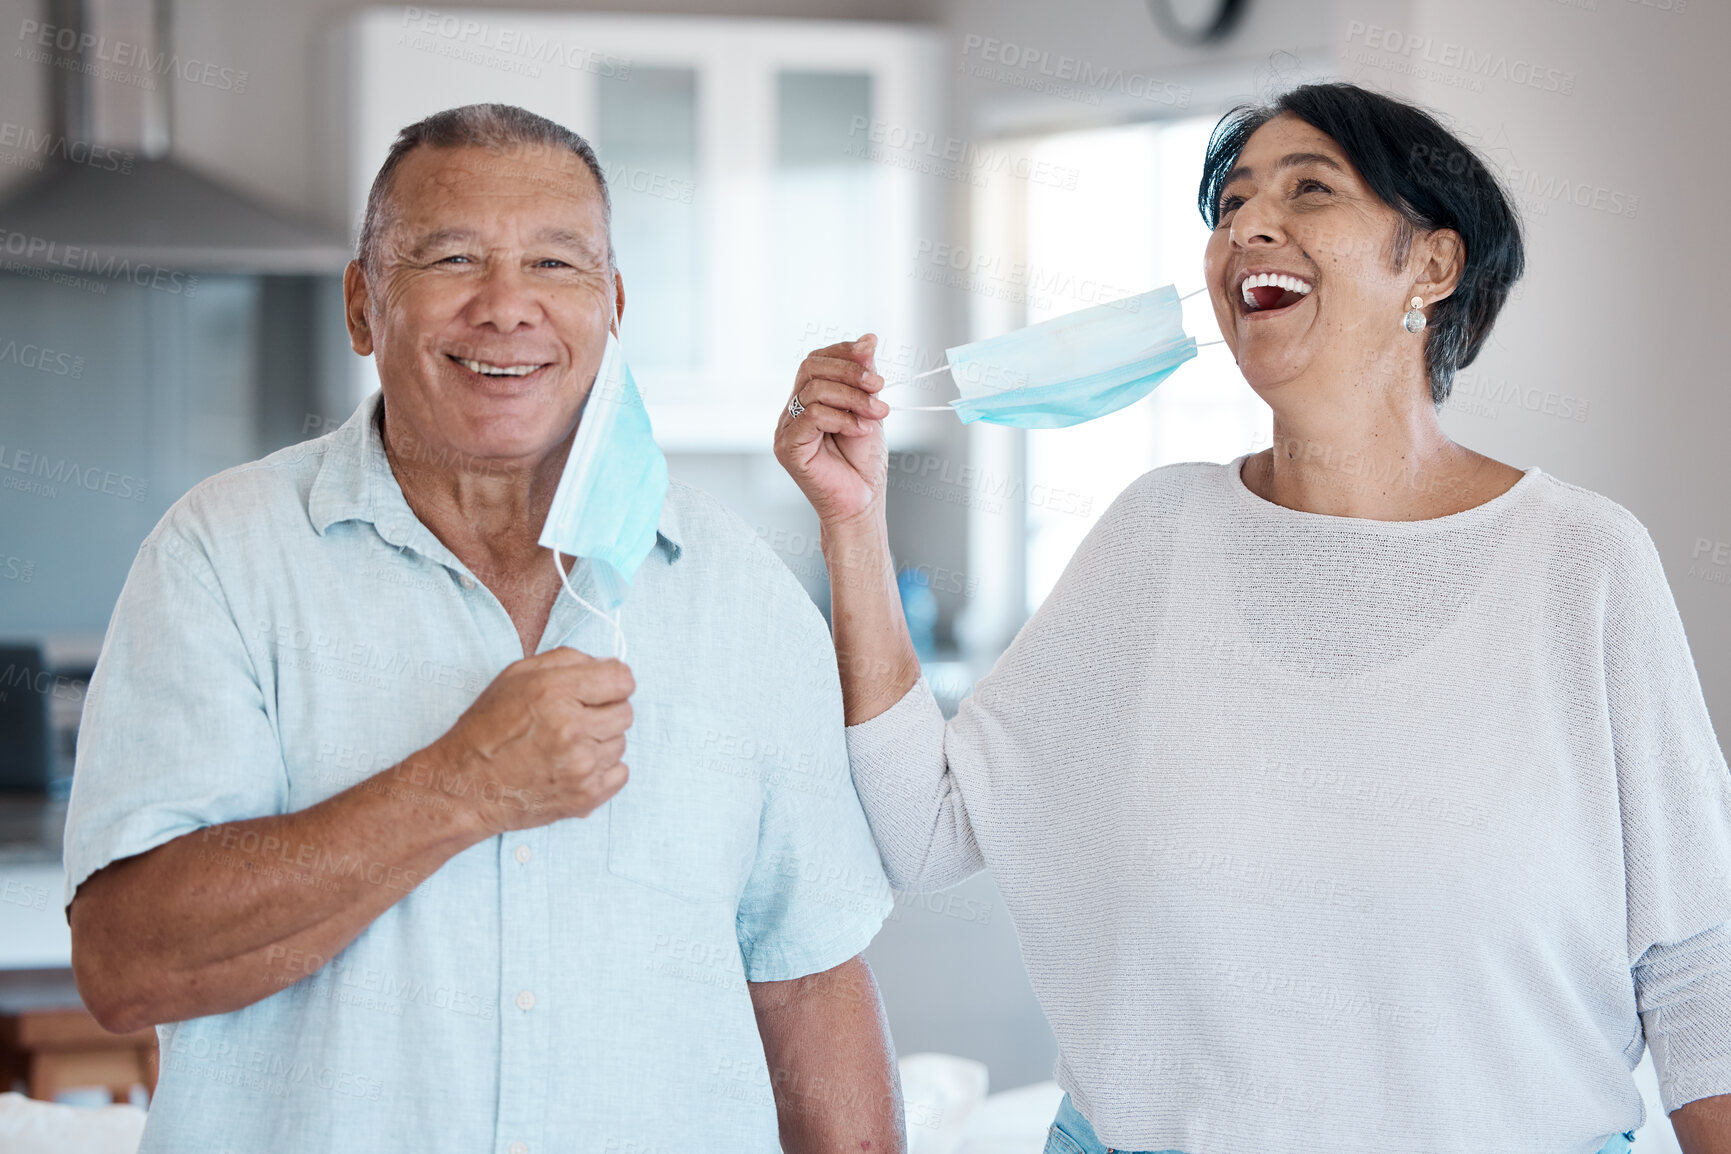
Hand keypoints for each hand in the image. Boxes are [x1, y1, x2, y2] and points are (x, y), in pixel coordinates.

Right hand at [423, 648, 634, 835]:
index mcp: (554, 692)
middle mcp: (572, 728)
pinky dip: (602, 769)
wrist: (465, 788)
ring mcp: (581, 766)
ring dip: (600, 741)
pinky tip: (574, 766)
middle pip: (626, 711)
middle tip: (576, 718)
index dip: (612, 681)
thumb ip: (566, 660)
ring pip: (621, 742)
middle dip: (605, 711)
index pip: (622, 679)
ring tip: (567, 745)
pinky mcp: (586, 796)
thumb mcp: (515, 677)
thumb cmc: (487, 730)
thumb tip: (605, 664)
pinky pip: (620, 773)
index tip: (599, 689)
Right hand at [775, 335, 890, 526]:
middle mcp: (792, 410)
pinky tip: (860, 430)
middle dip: (850, 371)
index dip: (842, 351)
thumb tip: (868, 339)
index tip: (870, 351)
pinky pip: (812, 416)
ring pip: (814, 390)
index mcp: (809, 399)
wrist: (862, 502)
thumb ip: (864, 377)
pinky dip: (842, 418)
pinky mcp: (787, 447)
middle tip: (879, 386)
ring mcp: (786, 428)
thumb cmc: (863, 463)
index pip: (816, 360)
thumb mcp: (869, 409)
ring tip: (877, 414)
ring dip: (853, 397)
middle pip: (811, 367)